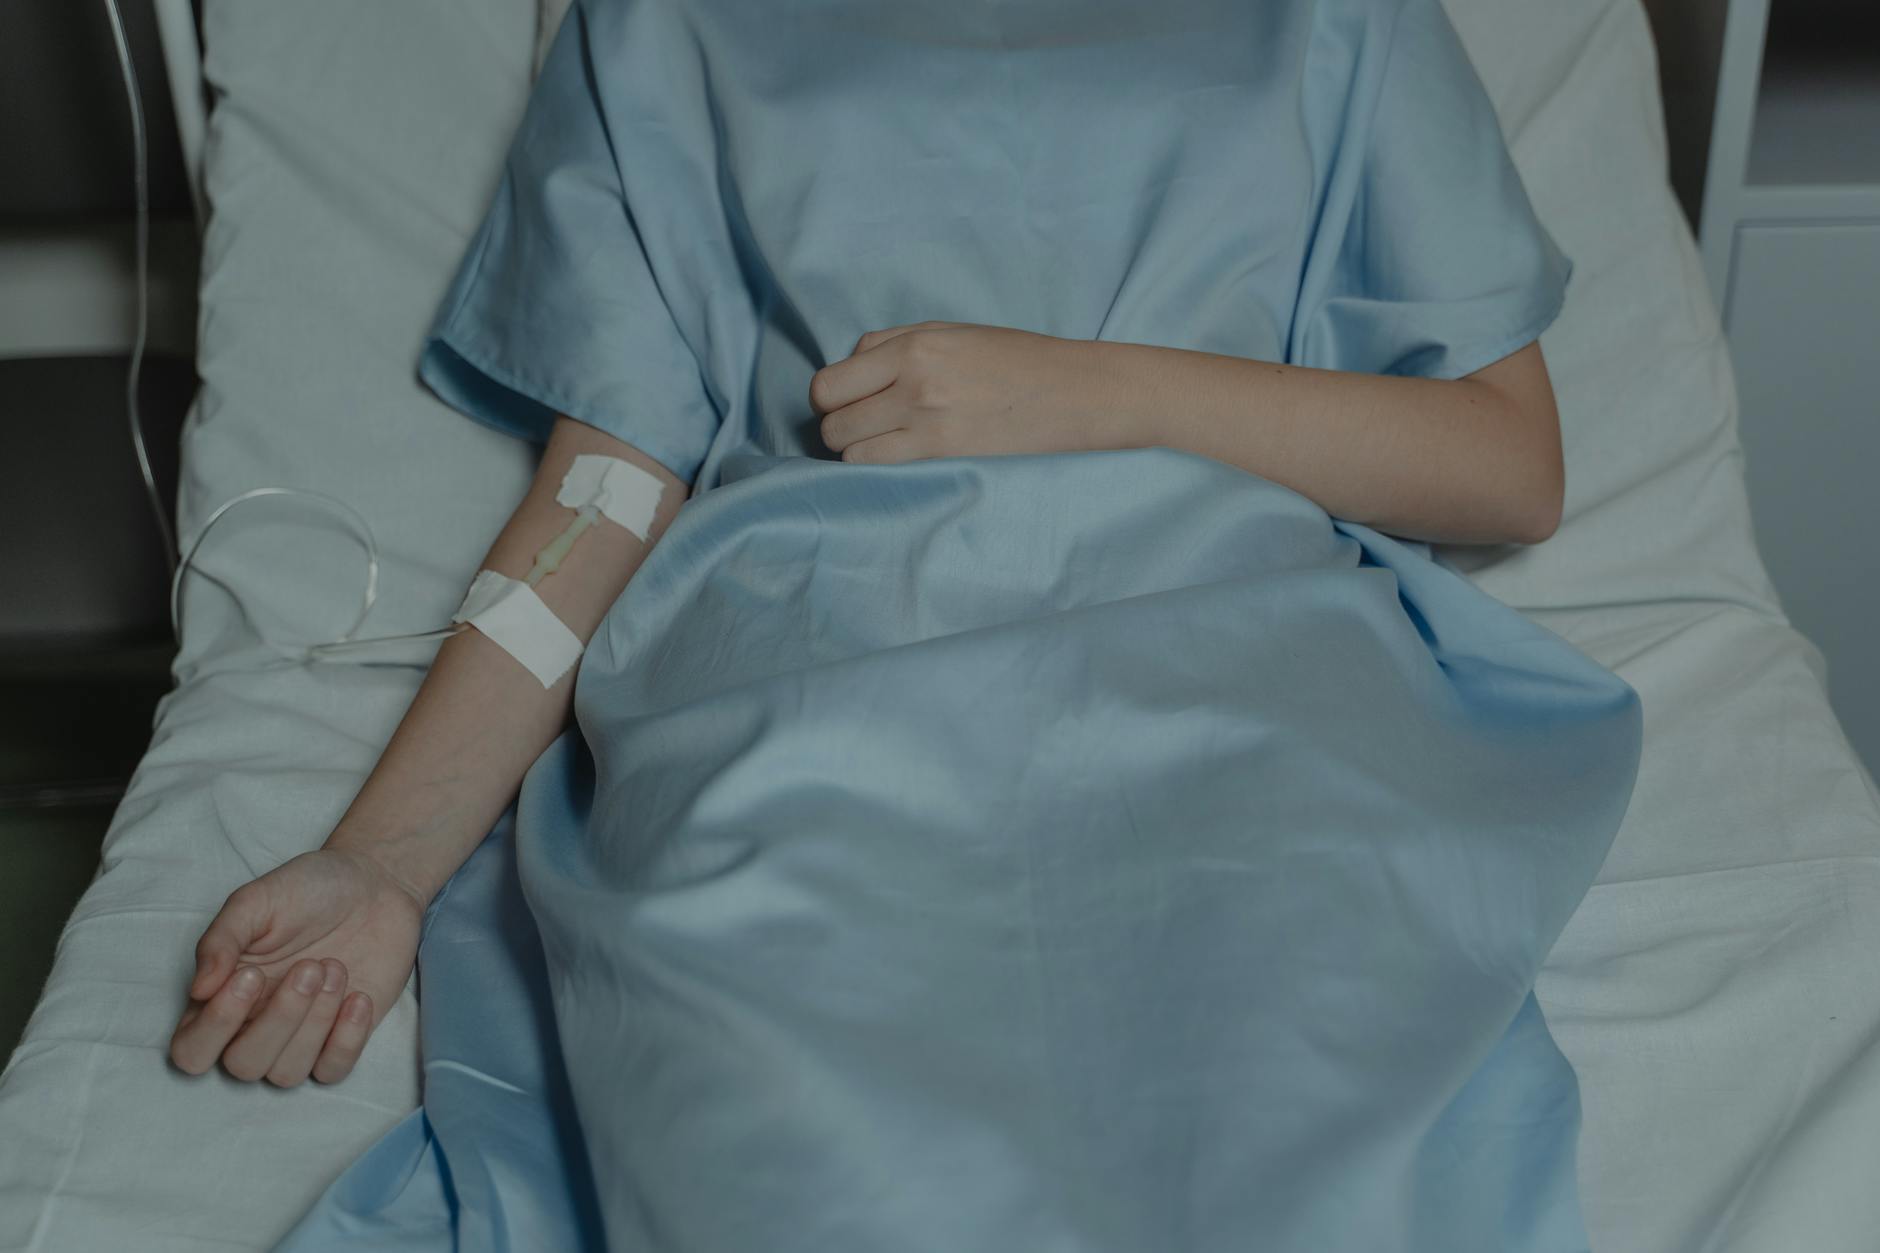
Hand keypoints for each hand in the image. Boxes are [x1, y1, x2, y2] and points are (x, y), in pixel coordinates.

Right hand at [168, 847, 424, 1086]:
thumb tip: (198, 990)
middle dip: (280, 1019)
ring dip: (315, 1022)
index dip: (215, 1027)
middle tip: (310, 965)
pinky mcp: (343, 1038)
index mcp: (222, 996)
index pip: (192, 1050)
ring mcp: (300, 1037)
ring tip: (334, 967)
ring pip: (287, 1072)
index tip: (251, 974)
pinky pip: (333, 1072)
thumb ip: (221, 940)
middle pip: (243, 1066)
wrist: (374, 884)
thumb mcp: (257, 900)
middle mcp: (255, 1026)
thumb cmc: (308, 890)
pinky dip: (346, 1039)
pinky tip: (358, 996)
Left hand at [810, 321, 1137, 463]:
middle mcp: (912, 382)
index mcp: (913, 345)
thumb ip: (895, 343)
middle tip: (859, 423)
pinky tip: (891, 457)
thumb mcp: (952, 332)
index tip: (846, 400)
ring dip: (851, 447)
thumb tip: (851, 364)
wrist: (1069, 393)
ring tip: (876, 442)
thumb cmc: (1013, 359)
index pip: (832, 378)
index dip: (830, 394)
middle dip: (836, 421)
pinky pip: (874, 465)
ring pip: (846, 445)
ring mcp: (925, 421)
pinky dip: (870, 465)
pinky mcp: (941, 453)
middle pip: (831, 414)